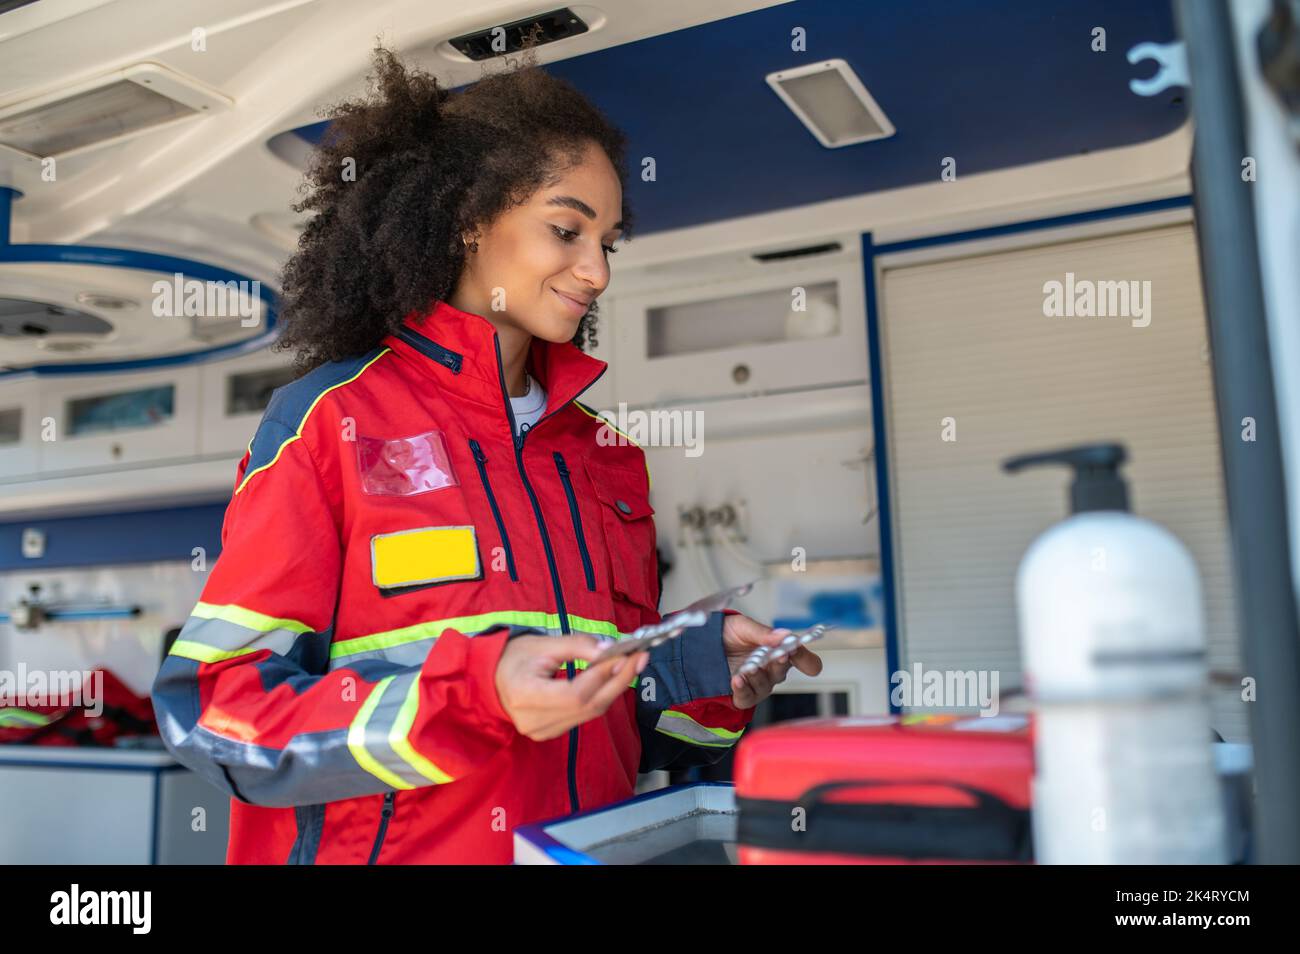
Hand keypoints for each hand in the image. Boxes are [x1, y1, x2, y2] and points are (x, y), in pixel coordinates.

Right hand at [495, 635, 648, 741]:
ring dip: (613, 688)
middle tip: (639, 658)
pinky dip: (600, 697)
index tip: (625, 654)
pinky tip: (611, 679)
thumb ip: (577, 646)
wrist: (490, 681)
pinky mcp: (550, 733)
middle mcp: (533, 721)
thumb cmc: (513, 659)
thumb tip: (610, 649)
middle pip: (589, 706)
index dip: (603, 675)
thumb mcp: (542, 644)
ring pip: (590, 713)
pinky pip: (583, 716)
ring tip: (630, 664)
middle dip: (618, 681)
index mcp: (525, 695)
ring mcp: (542, 731)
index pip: (575, 693)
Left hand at [722, 613, 822, 708]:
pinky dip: (742, 690)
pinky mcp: (742, 694)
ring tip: (749, 667)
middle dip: (781, 663)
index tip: (798, 649)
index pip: (803, 660)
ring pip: (765, 686)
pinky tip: (736, 679)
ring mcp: (758, 683)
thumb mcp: (743, 626)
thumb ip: (763, 633)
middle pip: (783, 671)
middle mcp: (772, 669)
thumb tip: (784, 635)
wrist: (701, 642)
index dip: (806, 659)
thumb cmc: (729, 633)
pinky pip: (747, 698)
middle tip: (779, 654)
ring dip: (758, 676)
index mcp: (779, 650)